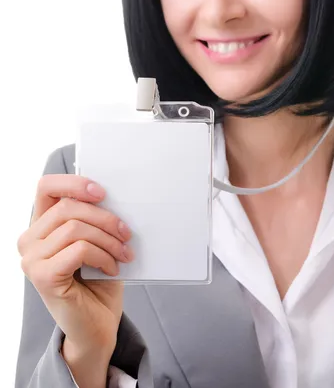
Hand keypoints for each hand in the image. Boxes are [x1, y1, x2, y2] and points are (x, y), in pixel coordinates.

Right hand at [17, 174, 133, 356]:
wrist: (96, 326)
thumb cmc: (97, 281)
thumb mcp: (96, 241)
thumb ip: (93, 218)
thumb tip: (110, 194)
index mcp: (41, 225)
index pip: (46, 186)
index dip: (74, 182)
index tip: (102, 192)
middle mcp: (29, 240)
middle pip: (67, 206)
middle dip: (105, 217)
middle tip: (127, 233)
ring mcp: (32, 259)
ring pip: (75, 227)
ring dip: (108, 239)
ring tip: (123, 254)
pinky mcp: (42, 277)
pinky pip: (79, 249)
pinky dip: (103, 255)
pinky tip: (112, 268)